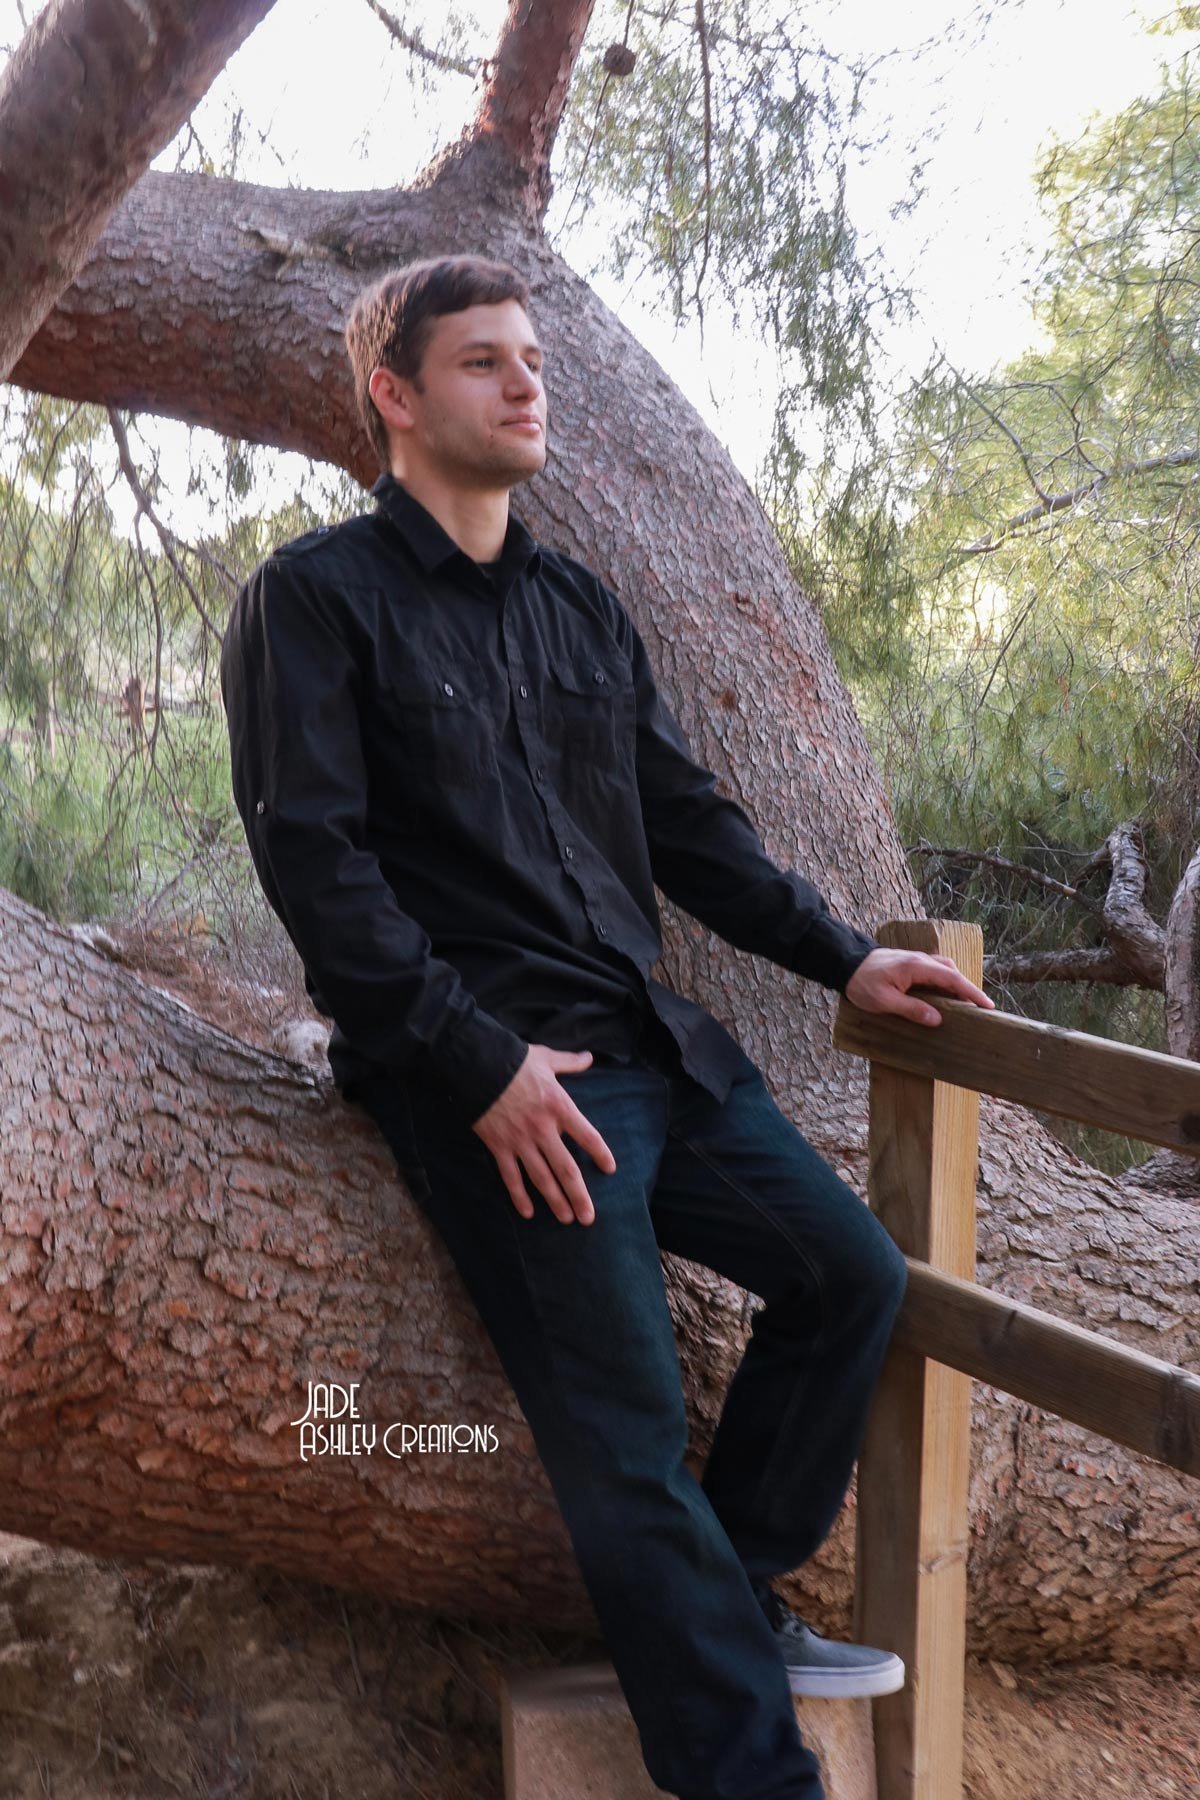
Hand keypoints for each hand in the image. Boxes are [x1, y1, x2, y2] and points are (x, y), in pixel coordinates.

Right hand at [471, 1044, 616, 1224]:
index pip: (588, 1136)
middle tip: (588, 1217)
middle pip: (566, 1169)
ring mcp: (520, 1141)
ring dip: (555, 1200)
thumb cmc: (515, 1060)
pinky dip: (519, 1195)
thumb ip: (570, 1062)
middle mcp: (543, 1129)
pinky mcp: (499, 1146)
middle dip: (579, 1195)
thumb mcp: (547, 1058)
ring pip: (541, 1178)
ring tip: (566, 1219)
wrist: (478, 1064)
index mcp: (559, 1106)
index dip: (600, 1154)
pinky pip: (511, 1176)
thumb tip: (589, 1057)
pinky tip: (528, 1212)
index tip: (610, 1169)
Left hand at [843, 948, 994, 1025]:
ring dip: (957, 984)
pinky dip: (945, 981)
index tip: (987, 1005)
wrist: (845, 963)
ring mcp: (916, 960)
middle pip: (952, 972)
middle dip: (968, 989)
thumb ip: (911, 1009)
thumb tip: (937, 1019)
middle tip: (981, 1009)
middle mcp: (920, 960)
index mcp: (917, 967)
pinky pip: (935, 970)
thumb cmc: (862, 983)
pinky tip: (944, 995)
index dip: (971, 992)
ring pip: (945, 969)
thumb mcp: (885, 1001)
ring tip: (964, 1004)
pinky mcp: (910, 963)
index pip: (952, 979)